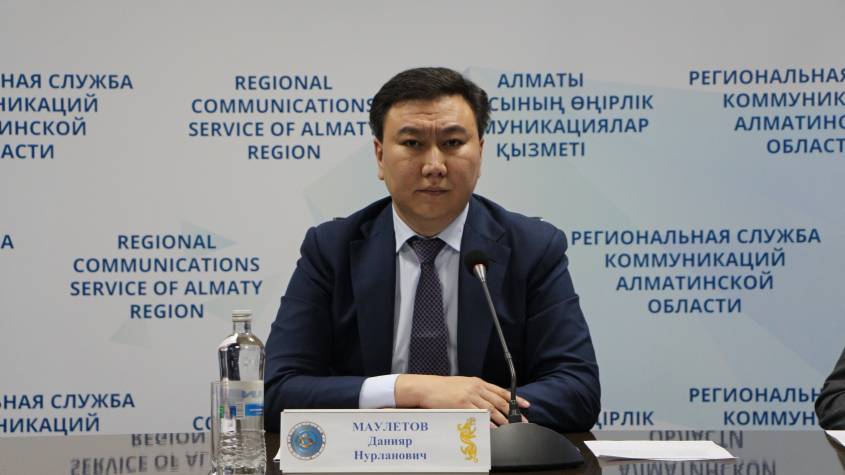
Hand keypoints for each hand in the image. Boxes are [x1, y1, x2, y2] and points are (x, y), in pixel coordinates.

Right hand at [394, 374, 529, 425]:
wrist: (428, 388)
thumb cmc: (443, 388)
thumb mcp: (463, 385)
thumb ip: (477, 392)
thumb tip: (489, 402)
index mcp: (478, 382)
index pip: (501, 390)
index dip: (515, 398)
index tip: (525, 405)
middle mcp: (476, 388)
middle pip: (499, 402)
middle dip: (512, 413)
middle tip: (522, 421)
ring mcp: (469, 397)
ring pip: (491, 410)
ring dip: (503, 420)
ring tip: (511, 428)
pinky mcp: (462, 405)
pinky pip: (478, 416)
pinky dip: (488, 423)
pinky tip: (494, 429)